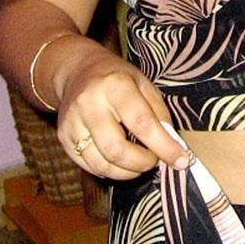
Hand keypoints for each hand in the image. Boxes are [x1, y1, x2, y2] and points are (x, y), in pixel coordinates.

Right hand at [53, 39, 188, 179]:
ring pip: (101, 164)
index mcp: (115, 85)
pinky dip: (110, 171)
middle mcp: (89, 103)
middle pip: (117, 149)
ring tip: (139, 163)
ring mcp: (72, 122)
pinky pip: (88, 166)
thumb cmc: (117, 78)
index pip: (142, 123)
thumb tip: (173, 146)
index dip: (163, 146)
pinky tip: (120, 162)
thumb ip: (159, 114)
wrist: (77, 71)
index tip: (181, 160)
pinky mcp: (63, 138)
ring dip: (127, 172)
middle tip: (155, 160)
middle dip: (142, 163)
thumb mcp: (144, 84)